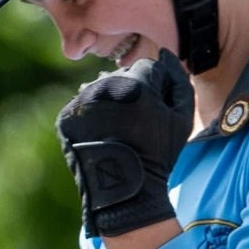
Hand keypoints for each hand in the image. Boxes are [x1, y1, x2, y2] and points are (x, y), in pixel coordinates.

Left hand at [56, 51, 194, 238]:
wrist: (124, 192)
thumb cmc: (158, 155)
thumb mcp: (182, 117)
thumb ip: (179, 81)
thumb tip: (167, 56)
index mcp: (136, 82)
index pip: (148, 66)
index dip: (156, 88)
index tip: (155, 112)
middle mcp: (104, 86)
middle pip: (122, 75)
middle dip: (132, 91)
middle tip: (137, 124)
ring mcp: (81, 101)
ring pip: (100, 88)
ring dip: (111, 101)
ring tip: (119, 131)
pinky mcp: (66, 117)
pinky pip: (83, 106)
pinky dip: (91, 116)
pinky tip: (101, 136)